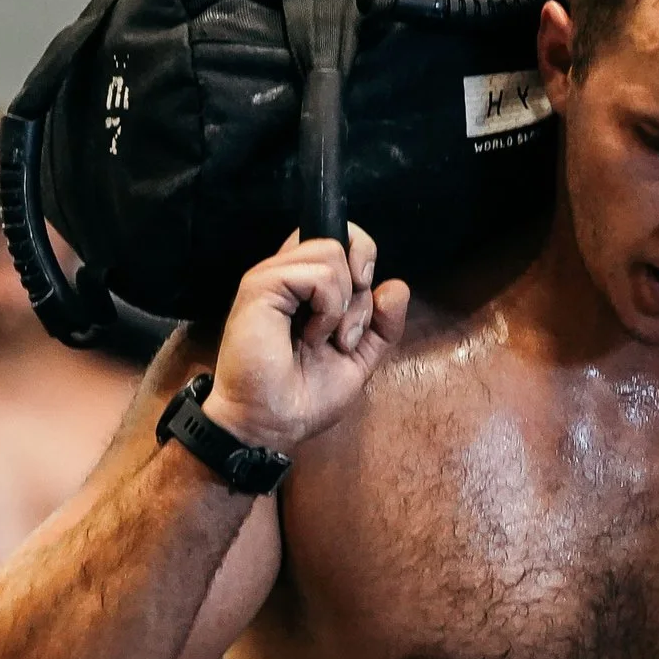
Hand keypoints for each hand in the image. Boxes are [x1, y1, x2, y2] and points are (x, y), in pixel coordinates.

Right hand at [203, 225, 409, 452]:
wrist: (273, 424)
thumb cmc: (306, 396)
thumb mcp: (360, 359)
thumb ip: (383, 326)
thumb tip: (397, 286)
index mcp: (307, 285)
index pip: (341, 237)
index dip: (363, 255)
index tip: (366, 294)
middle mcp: (289, 274)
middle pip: (339, 234)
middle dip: (360, 281)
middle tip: (346, 327)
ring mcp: (273, 277)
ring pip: (331, 250)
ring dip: (344, 303)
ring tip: (324, 338)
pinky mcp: (261, 286)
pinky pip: (317, 273)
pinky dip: (329, 308)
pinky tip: (312, 336)